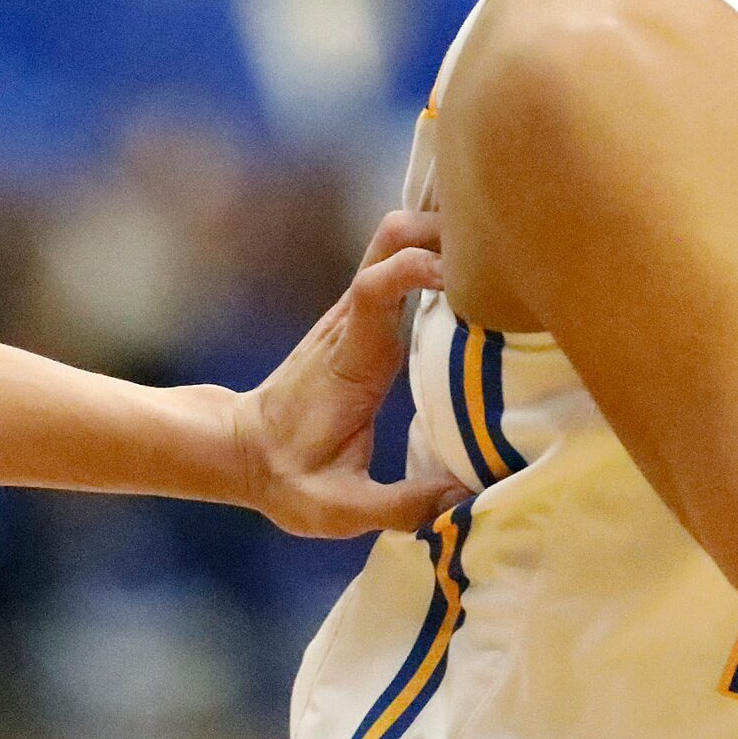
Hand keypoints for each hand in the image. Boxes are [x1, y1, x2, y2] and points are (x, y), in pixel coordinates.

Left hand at [229, 210, 470, 536]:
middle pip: (391, 236)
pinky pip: (402, 255)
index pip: (374, 285)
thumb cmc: (288, 477)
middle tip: (499, 255)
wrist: (238, 451)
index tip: (466, 279)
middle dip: (442, 228)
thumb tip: (466, 497)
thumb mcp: (337, 510)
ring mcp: (357, 309)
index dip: (419, 266)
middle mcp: (353, 320)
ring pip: (397, 236)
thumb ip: (399, 506)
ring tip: (499, 255)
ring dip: (443, 230)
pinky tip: (474, 263)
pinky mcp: (366, 312)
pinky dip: (437, 244)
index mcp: (353, 357)